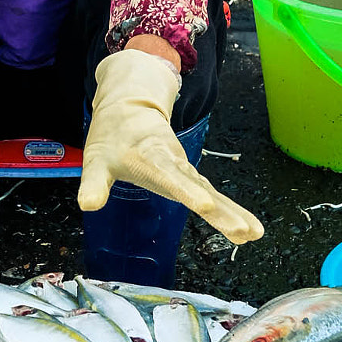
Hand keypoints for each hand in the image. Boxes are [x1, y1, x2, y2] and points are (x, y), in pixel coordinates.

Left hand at [77, 50, 263, 243]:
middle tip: (243, 231)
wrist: (131, 107)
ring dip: (233, 212)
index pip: (171, 176)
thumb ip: (94, 183)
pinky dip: (231, 210)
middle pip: (200, 188)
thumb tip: (87, 204)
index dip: (187, 190)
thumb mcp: (96, 160)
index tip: (205, 205)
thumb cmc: (112, 137)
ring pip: (212, 192)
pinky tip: (249, 229)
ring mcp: (184, 171)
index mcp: (152, 158)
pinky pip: (213, 194)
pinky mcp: (188, 177)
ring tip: (254, 233)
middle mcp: (174, 164)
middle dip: (221, 210)